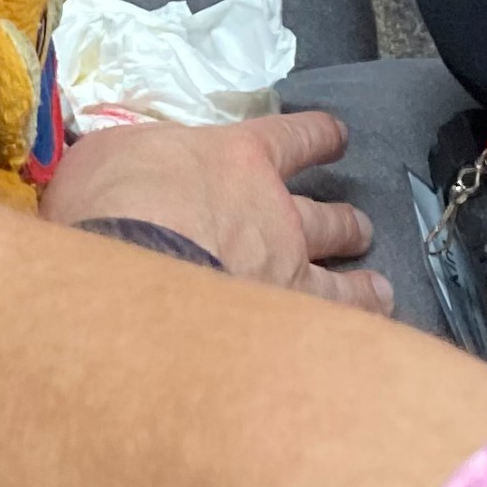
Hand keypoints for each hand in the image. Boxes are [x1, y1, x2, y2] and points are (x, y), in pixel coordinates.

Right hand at [39, 112, 388, 313]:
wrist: (128, 268)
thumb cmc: (111, 200)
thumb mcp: (110, 155)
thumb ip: (131, 161)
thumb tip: (116, 168)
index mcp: (238, 158)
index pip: (293, 137)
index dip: (317, 135)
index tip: (335, 135)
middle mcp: (275, 213)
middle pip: (327, 215)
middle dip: (346, 222)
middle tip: (360, 228)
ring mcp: (285, 273)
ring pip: (339, 281)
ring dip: (360, 287)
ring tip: (377, 292)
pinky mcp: (279, 327)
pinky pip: (326, 333)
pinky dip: (344, 340)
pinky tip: (353, 350)